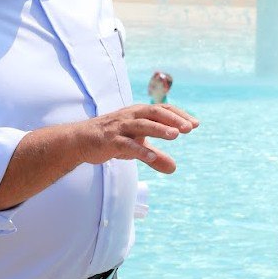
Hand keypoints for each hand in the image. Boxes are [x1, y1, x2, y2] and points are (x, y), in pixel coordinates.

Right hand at [80, 103, 197, 174]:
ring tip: (175, 136)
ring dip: (159, 129)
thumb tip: (174, 168)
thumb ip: (155, 157)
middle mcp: (131, 116)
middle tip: (189, 128)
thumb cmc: (113, 139)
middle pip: (155, 113)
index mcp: (140, 113)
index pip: (163, 110)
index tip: (196, 124)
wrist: (81, 140)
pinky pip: (126, 144)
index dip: (179, 116)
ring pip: (142, 124)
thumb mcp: (137, 147)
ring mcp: (120, 127)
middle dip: (173, 119)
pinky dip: (139, 149)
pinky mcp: (110, 140)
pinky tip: (152, 156)